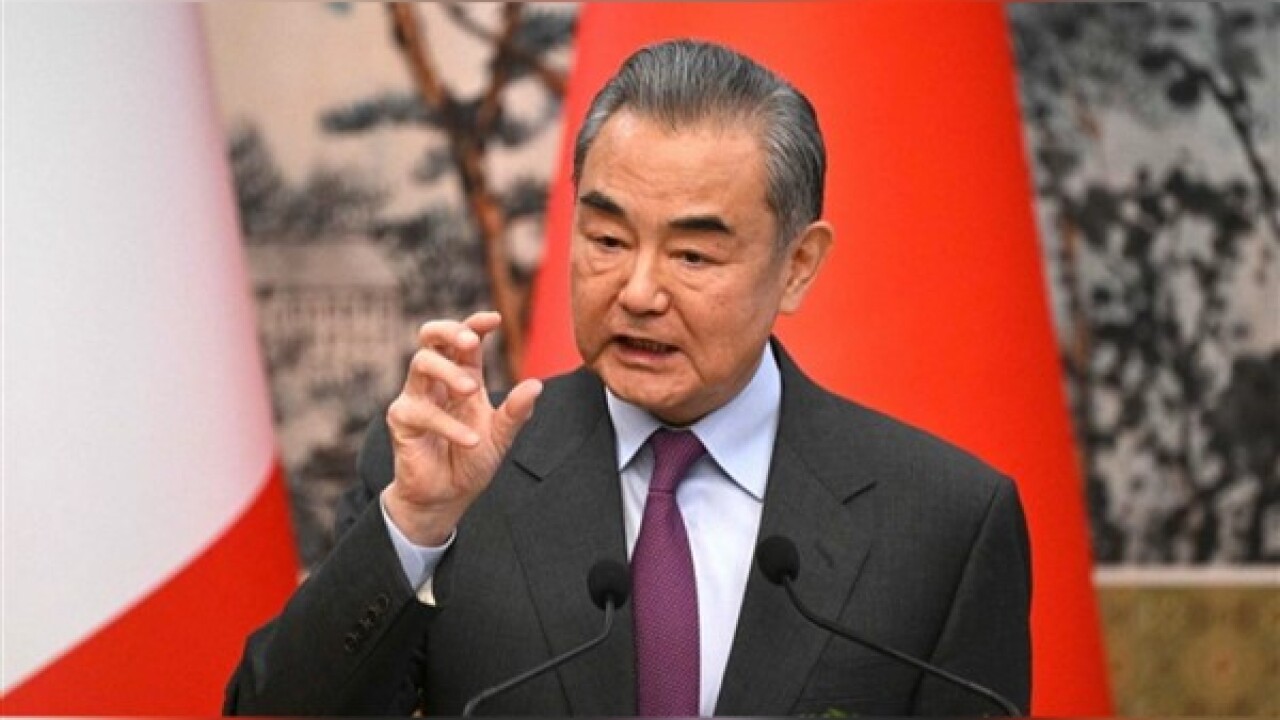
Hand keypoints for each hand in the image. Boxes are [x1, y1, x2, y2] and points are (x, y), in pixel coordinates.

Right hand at [382, 311, 541, 545]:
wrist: (447, 497)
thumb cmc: (470, 461)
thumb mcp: (501, 435)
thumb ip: (516, 411)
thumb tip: (535, 385)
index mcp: (462, 377)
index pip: (464, 340)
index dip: (475, 323)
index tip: (494, 319)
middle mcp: (436, 382)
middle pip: (430, 337)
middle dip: (449, 330)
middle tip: (471, 342)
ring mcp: (416, 398)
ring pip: (421, 363)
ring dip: (448, 372)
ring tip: (471, 390)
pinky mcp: (403, 421)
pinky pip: (422, 412)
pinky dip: (449, 425)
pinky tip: (471, 440)